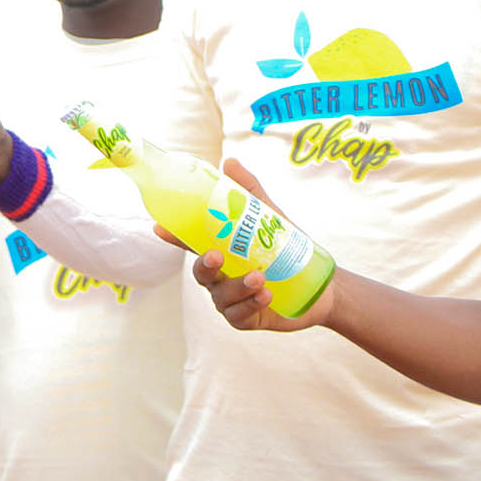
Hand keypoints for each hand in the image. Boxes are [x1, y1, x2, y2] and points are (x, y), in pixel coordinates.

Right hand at [172, 157, 334, 332]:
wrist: (319, 286)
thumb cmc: (286, 251)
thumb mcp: (270, 219)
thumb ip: (250, 193)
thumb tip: (229, 162)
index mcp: (219, 251)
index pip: (191, 242)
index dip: (175, 237)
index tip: (161, 228)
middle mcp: (219, 276)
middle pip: (201, 272)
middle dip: (206, 265)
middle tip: (218, 256)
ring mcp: (229, 299)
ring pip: (222, 296)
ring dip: (238, 286)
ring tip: (260, 277)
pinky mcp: (245, 318)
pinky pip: (239, 315)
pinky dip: (251, 305)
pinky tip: (266, 295)